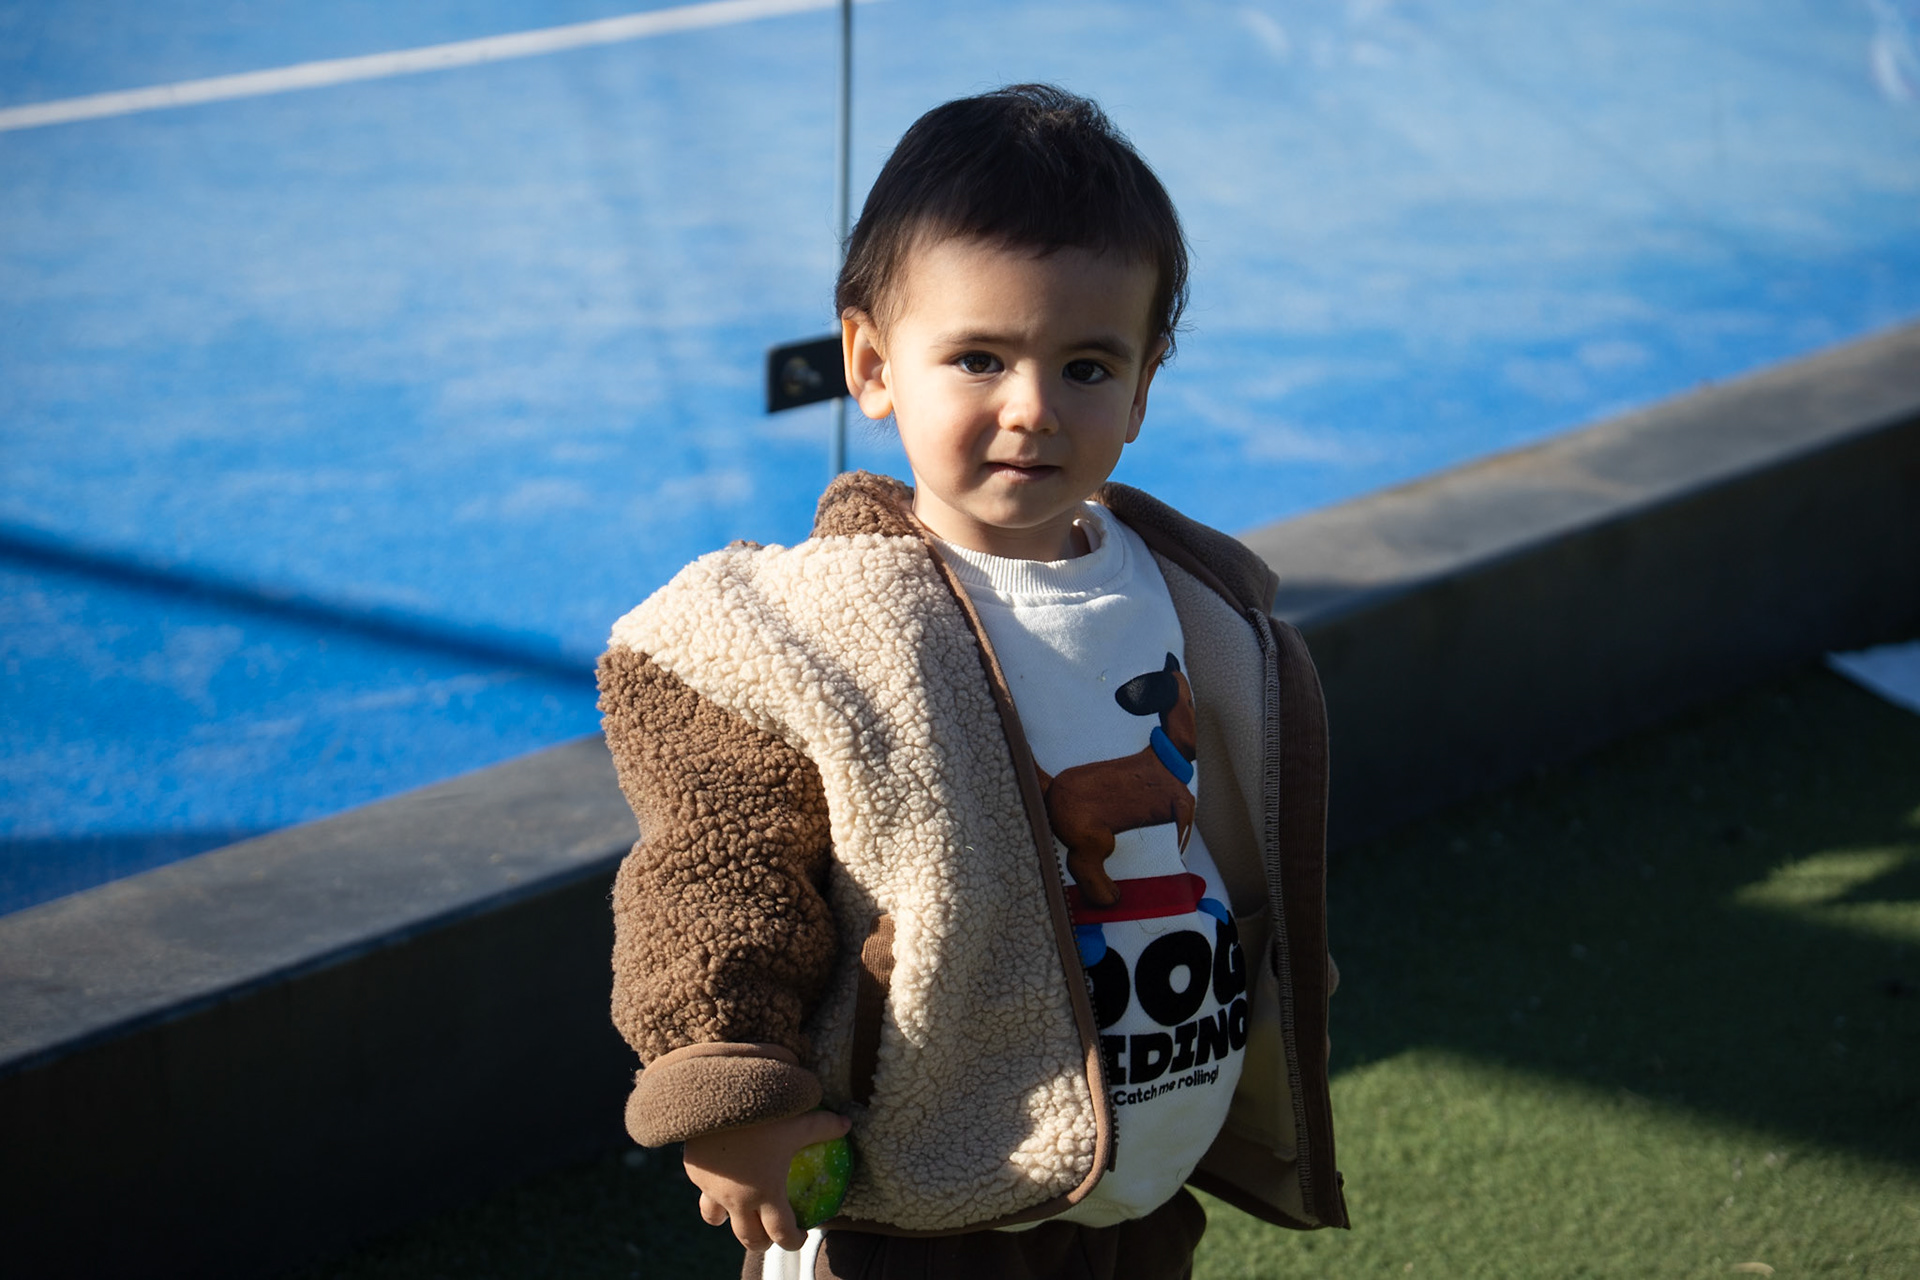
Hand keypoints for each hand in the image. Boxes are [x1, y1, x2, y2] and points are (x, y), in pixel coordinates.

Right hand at [683, 1109, 851, 1251]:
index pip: (781, 1233)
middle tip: (770, 1234)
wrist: (715, 1096)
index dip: (794, 1241)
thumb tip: (847, 1124)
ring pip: (715, 1217)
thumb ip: (822, 1126)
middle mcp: (736, 1198)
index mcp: (765, 1192)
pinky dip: (713, 1186)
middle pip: (748, 1237)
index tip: (801, 1235)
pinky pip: (703, 1187)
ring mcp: (712, 1187)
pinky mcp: (694, 1171)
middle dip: (761, 1242)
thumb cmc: (762, 1112)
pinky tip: (720, 1171)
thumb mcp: (797, 1120)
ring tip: (737, 1211)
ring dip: (729, 1220)